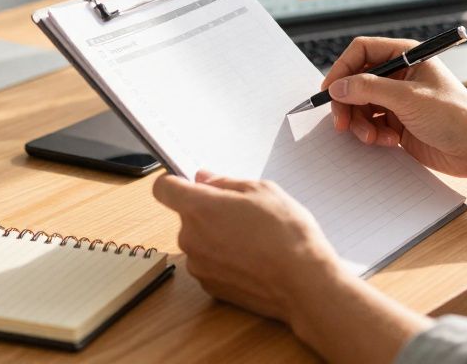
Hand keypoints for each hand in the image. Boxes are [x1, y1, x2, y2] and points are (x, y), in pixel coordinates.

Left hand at [153, 170, 346, 322]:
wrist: (303, 282)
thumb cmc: (286, 233)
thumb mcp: (262, 191)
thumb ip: (225, 183)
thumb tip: (203, 179)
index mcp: (199, 208)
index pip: (163, 188)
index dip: (176, 183)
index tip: (192, 185)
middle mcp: (190, 237)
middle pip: (186, 216)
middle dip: (208, 212)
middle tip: (243, 214)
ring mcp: (198, 265)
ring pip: (199, 241)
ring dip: (216, 237)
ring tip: (252, 239)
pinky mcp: (209, 287)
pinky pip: (209, 264)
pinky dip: (224, 260)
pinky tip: (251, 259)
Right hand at [321, 36, 466, 176]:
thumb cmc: (455, 115)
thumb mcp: (408, 98)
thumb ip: (369, 89)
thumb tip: (338, 87)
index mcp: (406, 56)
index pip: (362, 52)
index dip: (342, 69)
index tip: (330, 91)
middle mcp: (399, 75)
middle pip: (356, 82)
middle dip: (347, 103)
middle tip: (342, 123)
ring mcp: (398, 101)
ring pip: (360, 106)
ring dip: (360, 124)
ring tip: (373, 138)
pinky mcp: (399, 124)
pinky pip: (371, 125)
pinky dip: (373, 135)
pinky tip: (389, 142)